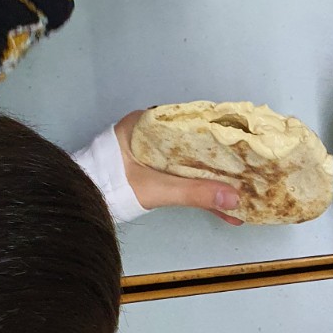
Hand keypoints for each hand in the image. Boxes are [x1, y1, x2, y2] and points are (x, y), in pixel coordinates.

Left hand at [115, 111, 241, 221]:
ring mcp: (153, 158)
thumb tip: (233, 197)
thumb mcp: (156, 189)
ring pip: (193, 165)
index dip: (218, 130)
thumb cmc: (111, 187)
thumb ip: (193, 193)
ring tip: (244, 192)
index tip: (242, 139)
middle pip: (195, 145)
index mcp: (146, 124)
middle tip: (250, 167)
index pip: (190, 121)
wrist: (82, 210)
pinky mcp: (154, 177)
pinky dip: (203, 194)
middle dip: (223, 160)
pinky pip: (184, 181)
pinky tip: (226, 211)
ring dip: (216, 181)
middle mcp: (151, 135)